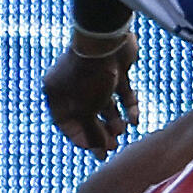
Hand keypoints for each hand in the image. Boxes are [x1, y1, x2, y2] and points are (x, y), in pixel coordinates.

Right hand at [43, 32, 140, 158]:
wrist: (107, 41)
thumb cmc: (89, 77)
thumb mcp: (86, 111)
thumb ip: (92, 133)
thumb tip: (99, 150)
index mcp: (57, 93)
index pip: (67, 123)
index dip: (82, 139)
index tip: (96, 152)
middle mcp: (73, 85)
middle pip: (87, 115)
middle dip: (101, 131)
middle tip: (112, 146)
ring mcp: (95, 76)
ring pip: (105, 105)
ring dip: (115, 120)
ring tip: (123, 129)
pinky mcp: (115, 70)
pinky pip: (121, 93)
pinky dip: (128, 106)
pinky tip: (135, 119)